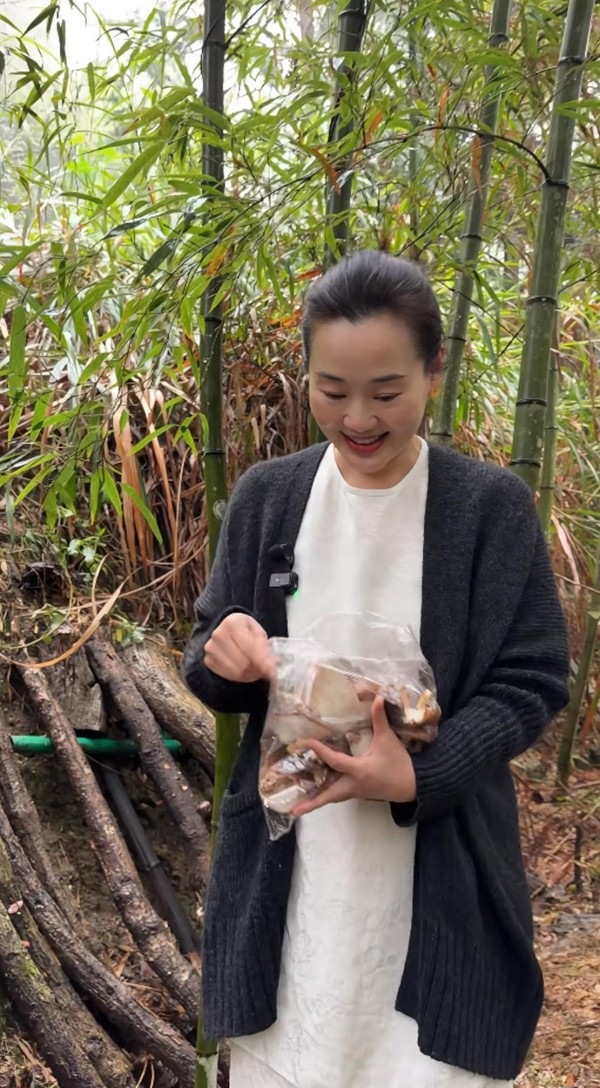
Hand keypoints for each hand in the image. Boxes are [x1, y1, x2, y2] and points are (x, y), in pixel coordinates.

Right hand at [204, 613, 273, 682]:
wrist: (228, 633)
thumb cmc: (246, 632)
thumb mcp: (258, 633)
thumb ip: (264, 648)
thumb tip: (269, 667)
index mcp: (232, 622)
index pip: (249, 647)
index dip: (262, 661)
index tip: (271, 670)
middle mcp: (218, 634)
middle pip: (243, 661)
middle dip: (256, 669)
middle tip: (265, 672)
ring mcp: (210, 648)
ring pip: (235, 670)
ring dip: (249, 674)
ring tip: (255, 671)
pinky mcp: (207, 660)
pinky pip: (226, 674)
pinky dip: (238, 677)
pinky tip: (244, 671)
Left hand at [292, 696, 416, 815]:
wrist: (414, 785)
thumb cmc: (400, 763)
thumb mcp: (388, 740)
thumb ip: (380, 720)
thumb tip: (378, 698)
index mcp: (359, 771)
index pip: (335, 761)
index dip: (321, 751)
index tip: (307, 743)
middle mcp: (354, 785)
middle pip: (329, 795)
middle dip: (312, 803)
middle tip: (294, 810)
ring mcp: (357, 792)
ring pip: (333, 797)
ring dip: (317, 801)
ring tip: (299, 807)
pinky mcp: (360, 793)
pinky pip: (340, 795)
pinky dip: (328, 795)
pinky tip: (320, 791)